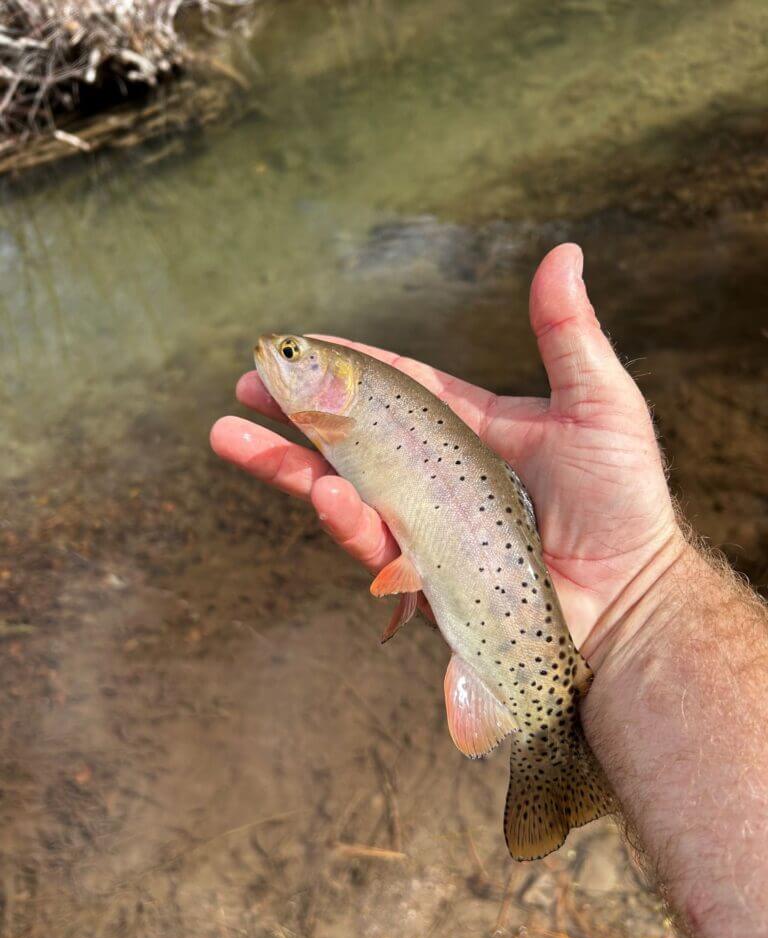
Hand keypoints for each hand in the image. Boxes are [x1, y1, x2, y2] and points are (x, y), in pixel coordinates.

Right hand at [210, 243, 682, 658]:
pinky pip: (372, 543)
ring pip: (341, 491)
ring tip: (231, 437)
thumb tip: (563, 251)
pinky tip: (324, 492)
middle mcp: (434, 475)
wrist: (630, 597)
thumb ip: (567, 333)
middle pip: (348, 437)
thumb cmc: (623, 500)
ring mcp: (423, 525)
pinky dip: (345, 519)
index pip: (394, 386)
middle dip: (290, 414)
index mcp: (466, 428)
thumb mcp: (599, 404)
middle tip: (240, 389)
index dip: (346, 364)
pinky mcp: (421, 573)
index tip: (296, 342)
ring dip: (286, 465)